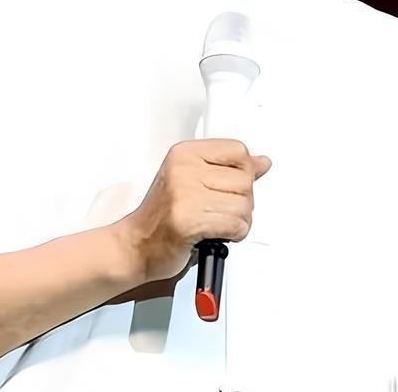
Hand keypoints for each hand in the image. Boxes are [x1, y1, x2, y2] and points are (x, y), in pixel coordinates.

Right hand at [118, 139, 271, 283]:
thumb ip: (229, 169)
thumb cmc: (162, 216)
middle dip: (242, 201)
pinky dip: (235, 234)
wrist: (135, 246)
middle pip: (245, 179)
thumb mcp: (194, 180)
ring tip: (219, 224)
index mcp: (185, 153)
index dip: (244, 172)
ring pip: (244, 205)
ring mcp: (185, 195)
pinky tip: (218, 235)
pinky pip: (236, 225)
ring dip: (239, 221)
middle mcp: (184, 170)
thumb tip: (263, 162)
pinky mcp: (188, 222)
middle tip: (221, 211)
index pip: (238, 151)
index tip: (230, 186)